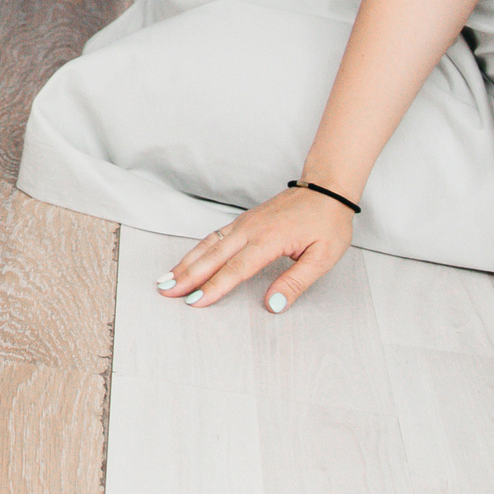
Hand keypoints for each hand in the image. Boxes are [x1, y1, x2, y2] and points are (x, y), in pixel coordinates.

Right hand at [156, 184, 353, 312]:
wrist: (326, 188)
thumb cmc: (327, 222)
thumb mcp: (323, 257)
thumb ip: (295, 283)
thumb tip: (273, 305)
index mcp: (269, 240)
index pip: (236, 269)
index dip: (214, 287)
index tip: (195, 302)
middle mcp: (250, 230)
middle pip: (212, 256)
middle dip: (187, 275)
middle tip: (165, 291)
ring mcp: (243, 223)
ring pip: (208, 245)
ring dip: (186, 263)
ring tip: (166, 279)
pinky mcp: (243, 221)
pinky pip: (214, 237)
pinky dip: (196, 250)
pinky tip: (187, 260)